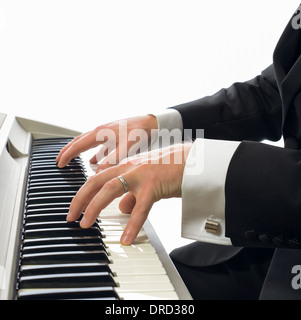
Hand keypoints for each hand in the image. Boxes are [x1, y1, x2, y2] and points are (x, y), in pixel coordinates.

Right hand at [56, 114, 157, 169]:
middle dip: (68, 151)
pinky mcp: (113, 135)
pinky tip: (95, 160)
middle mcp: (101, 131)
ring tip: (73, 159)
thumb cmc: (140, 132)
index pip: (78, 145)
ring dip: (78, 151)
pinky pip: (98, 145)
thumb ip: (112, 160)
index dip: (67, 155)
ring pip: (87, 142)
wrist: (152, 123)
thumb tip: (98, 172)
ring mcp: (106, 133)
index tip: (60, 163)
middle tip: (59, 161)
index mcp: (100, 133)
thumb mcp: (126, 147)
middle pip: (79, 142)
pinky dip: (93, 152)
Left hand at [66, 143, 191, 244]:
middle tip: (70, 216)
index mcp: (125, 167)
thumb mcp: (145, 181)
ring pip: (110, 189)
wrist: (190, 162)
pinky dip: (131, 225)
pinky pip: (140, 208)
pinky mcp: (153, 185)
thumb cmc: (169, 170)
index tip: (75, 208)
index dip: (83, 193)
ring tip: (86, 224)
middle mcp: (128, 168)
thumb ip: (131, 195)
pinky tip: (126, 239)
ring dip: (94, 207)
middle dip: (79, 199)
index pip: (97, 178)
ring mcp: (140, 175)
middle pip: (96, 181)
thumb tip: (121, 209)